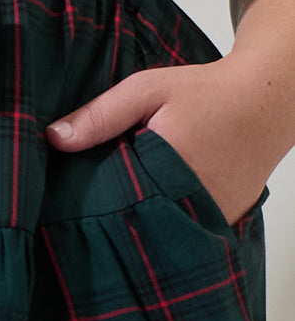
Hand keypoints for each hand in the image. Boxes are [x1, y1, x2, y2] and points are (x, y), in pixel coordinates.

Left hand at [45, 55, 279, 228]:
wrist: (266, 100)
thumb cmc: (207, 93)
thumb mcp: (146, 91)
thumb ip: (101, 115)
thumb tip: (54, 139)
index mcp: (169, 174)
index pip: (115, 206)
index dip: (91, 204)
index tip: (68, 201)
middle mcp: (195, 205)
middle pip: (138, 223)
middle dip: (114, 215)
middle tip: (91, 205)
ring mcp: (214, 218)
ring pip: (163, 229)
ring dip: (143, 218)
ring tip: (121, 202)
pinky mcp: (225, 221)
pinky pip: (188, 227)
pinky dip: (170, 217)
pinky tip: (154, 199)